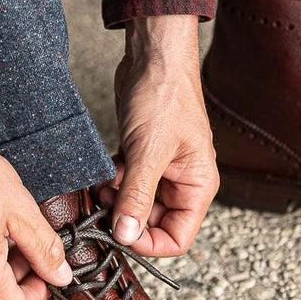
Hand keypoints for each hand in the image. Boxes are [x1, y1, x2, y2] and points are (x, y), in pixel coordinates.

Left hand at [97, 15, 218, 256]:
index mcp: (197, 186)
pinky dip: (111, 183)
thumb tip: (126, 236)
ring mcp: (162, 172)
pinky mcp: (142, 159)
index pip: (178, 238)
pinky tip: (104, 170)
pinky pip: (125, 185)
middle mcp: (182, 184)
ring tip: (102, 183)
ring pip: (135, 205)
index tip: (120, 235)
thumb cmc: (165, 95)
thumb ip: (137, 197)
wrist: (154, 55)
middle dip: (125, 218)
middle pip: (153, 224)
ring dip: (114, 200)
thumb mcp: (149, 151)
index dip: (149, 244)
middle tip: (103, 205)